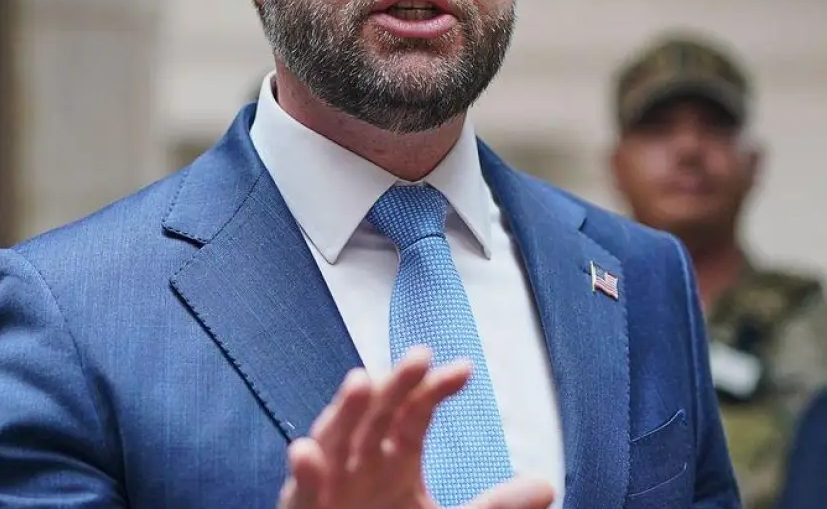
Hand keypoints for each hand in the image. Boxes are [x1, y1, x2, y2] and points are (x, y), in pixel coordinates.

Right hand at [275, 347, 553, 508]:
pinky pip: (301, 492)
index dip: (434, 390)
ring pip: (334, 440)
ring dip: (345, 412)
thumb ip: (494, 506)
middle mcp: (361, 462)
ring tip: (361, 381)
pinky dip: (304, 474)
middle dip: (395, 384)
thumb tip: (547, 485)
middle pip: (377, 414)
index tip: (464, 370)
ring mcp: (330, 483)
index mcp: (394, 458)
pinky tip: (307, 454)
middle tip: (418, 356)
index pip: (414, 413)